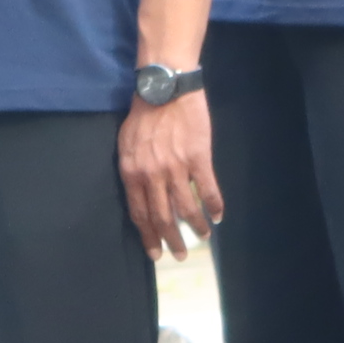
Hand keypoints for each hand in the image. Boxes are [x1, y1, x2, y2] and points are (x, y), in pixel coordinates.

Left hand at [120, 93, 220, 258]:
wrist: (166, 88)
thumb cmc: (144, 113)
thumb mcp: (126, 144)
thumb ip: (132, 170)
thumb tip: (138, 192)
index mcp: (132, 173)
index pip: (139, 214)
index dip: (148, 236)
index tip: (155, 253)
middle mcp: (152, 175)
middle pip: (162, 217)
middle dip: (171, 240)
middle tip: (178, 254)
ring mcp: (176, 168)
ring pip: (186, 209)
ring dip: (195, 228)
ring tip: (202, 238)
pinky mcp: (198, 158)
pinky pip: (208, 190)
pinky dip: (214, 207)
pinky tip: (217, 217)